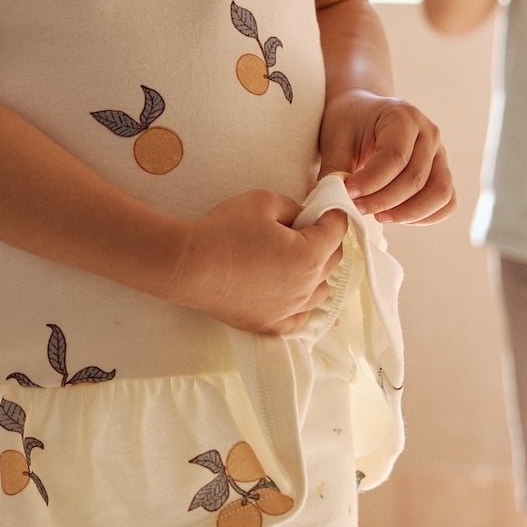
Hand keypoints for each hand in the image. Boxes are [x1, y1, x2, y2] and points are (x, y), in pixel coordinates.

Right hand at [170, 191, 347, 335]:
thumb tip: (305, 217)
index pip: (338, 230)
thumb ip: (294, 207)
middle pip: (333, 260)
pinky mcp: (270, 325)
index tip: (322, 208)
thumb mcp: (263, 201)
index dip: (330, 214)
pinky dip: (299, 303)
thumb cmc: (224, 231)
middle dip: (324, 241)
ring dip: (314, 273)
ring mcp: (289, 310)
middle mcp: (306, 287)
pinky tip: (287, 291)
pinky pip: (299, 317)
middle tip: (302, 228)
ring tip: (291, 259)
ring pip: (319, 291)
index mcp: (310, 255)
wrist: (189, 266)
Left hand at [319, 90, 455, 223]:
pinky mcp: (442, 172)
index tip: (349, 194)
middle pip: (415, 178)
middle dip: (384, 200)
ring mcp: (440, 153)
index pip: (395, 157)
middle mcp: (428, 133)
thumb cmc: (349, 124)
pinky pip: (447, 202)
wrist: (363, 112)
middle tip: (357, 209)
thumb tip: (335, 206)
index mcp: (402, 116)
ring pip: (438, 193)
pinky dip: (427, 216)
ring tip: (379, 216)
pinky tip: (398, 216)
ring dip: (409, 213)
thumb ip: (336, 172)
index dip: (372, 182)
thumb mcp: (336, 140)